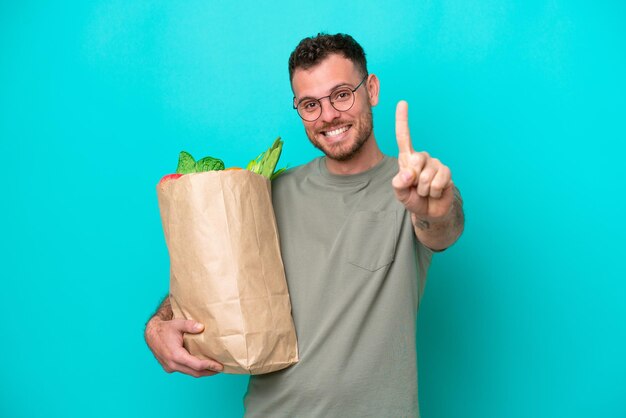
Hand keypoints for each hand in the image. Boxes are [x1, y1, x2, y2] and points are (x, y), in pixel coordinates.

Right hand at [144, 317, 223, 377]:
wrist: (151, 334)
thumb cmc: (165, 328)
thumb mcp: (178, 323)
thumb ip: (190, 325)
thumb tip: (202, 327)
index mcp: (175, 355)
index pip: (196, 365)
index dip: (209, 366)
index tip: (219, 366)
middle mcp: (172, 364)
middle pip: (194, 372)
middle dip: (208, 372)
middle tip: (220, 369)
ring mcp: (169, 367)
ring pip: (189, 373)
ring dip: (202, 372)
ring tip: (214, 368)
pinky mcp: (169, 367)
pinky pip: (184, 370)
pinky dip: (193, 369)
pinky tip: (201, 365)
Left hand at [392, 100, 454, 219]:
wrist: (431, 211)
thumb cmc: (414, 199)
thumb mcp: (401, 194)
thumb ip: (399, 184)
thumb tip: (408, 174)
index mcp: (407, 159)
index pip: (404, 137)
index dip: (402, 120)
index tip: (402, 102)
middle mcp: (422, 157)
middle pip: (415, 161)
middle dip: (413, 181)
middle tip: (416, 188)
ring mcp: (435, 163)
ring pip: (426, 176)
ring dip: (424, 190)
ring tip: (426, 192)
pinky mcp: (446, 172)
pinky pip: (438, 182)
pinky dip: (435, 192)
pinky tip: (436, 192)